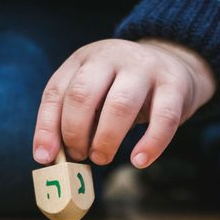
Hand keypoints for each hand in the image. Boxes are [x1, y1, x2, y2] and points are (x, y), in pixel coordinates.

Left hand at [33, 38, 215, 167]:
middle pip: (83, 95)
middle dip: (75, 132)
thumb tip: (49, 156)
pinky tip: (139, 161)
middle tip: (79, 155)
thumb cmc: (122, 89)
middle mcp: (112, 57)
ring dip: (106, 139)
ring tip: (102, 157)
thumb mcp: (93, 94)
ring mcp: (145, 68)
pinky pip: (164, 118)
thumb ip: (70, 118)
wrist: (174, 64)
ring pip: (120, 105)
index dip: (47, 127)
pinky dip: (150, 144)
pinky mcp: (175, 85)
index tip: (45, 157)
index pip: (56, 92)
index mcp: (84, 59)